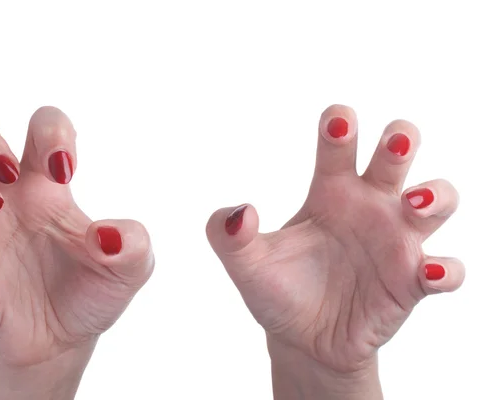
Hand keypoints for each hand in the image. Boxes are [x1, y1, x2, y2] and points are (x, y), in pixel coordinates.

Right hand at [0, 107, 153, 396]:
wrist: (67, 341)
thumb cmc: (95, 290)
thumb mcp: (131, 269)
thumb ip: (134, 245)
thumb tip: (108, 235)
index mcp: (48, 187)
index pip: (42, 126)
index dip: (51, 131)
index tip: (65, 169)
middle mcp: (7, 199)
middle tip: (7, 172)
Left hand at [206, 104, 463, 397]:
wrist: (302, 342)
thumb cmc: (279, 292)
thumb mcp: (246, 265)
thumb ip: (228, 235)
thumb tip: (239, 212)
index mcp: (330, 193)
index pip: (338, 148)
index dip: (340, 128)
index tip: (337, 120)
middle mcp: (368, 207)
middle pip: (396, 158)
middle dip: (401, 140)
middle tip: (394, 142)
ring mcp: (396, 242)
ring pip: (437, 201)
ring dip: (435, 195)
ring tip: (414, 201)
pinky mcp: (414, 282)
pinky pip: (445, 269)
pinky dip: (446, 269)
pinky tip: (429, 272)